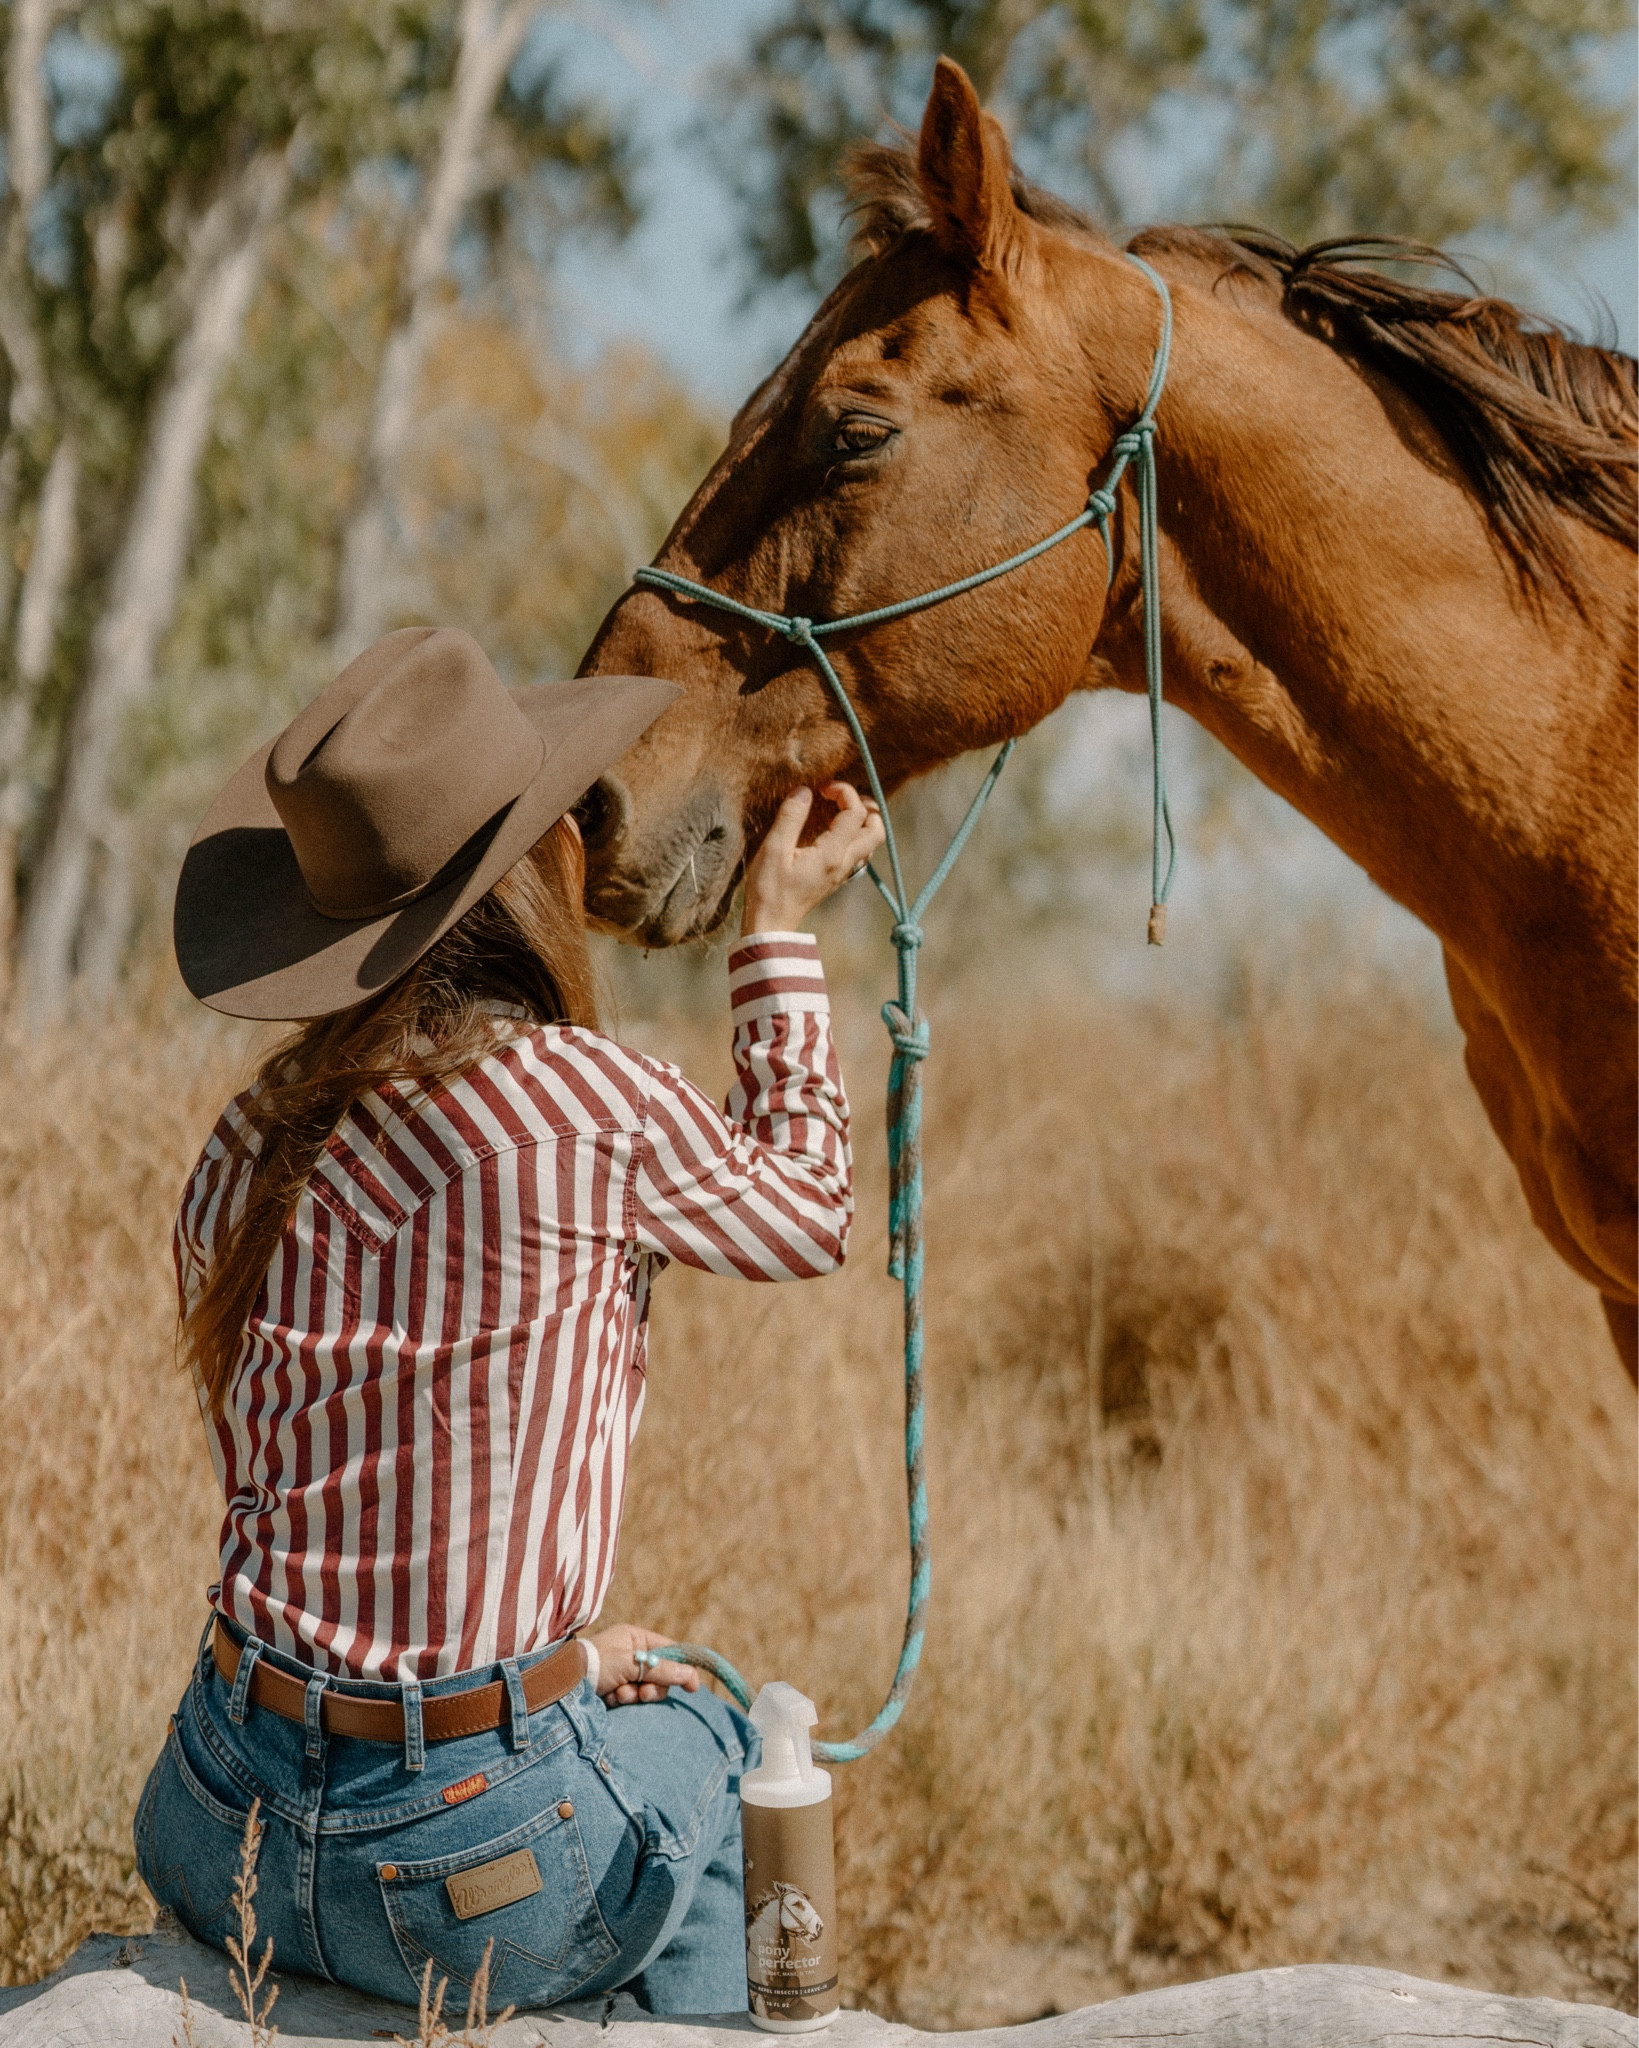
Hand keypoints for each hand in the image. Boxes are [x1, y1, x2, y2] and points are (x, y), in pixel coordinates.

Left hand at [585, 1623, 700, 1704]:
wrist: (564, 1683)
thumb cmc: (598, 1663)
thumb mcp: (632, 1664)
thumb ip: (662, 1669)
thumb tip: (692, 1675)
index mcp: (636, 1638)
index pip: (669, 1650)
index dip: (683, 1667)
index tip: (694, 1687)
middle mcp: (631, 1653)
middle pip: (660, 1674)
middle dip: (651, 1687)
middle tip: (642, 1693)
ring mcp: (622, 1672)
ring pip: (646, 1689)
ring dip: (634, 1694)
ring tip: (618, 1694)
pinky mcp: (614, 1688)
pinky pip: (630, 1698)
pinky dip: (622, 1700)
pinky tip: (609, 1698)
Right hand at [742, 782, 885, 934]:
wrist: (771, 926)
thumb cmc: (769, 890)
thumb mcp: (774, 849)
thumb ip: (791, 817)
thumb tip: (804, 790)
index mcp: (833, 854)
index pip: (856, 813)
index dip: (844, 792)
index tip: (821, 788)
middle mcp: (844, 863)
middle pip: (876, 830)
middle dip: (865, 806)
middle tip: (840, 797)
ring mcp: (842, 872)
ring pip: (869, 842)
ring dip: (861, 821)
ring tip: (837, 809)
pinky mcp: (835, 878)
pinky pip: (857, 851)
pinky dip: (852, 834)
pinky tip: (830, 829)